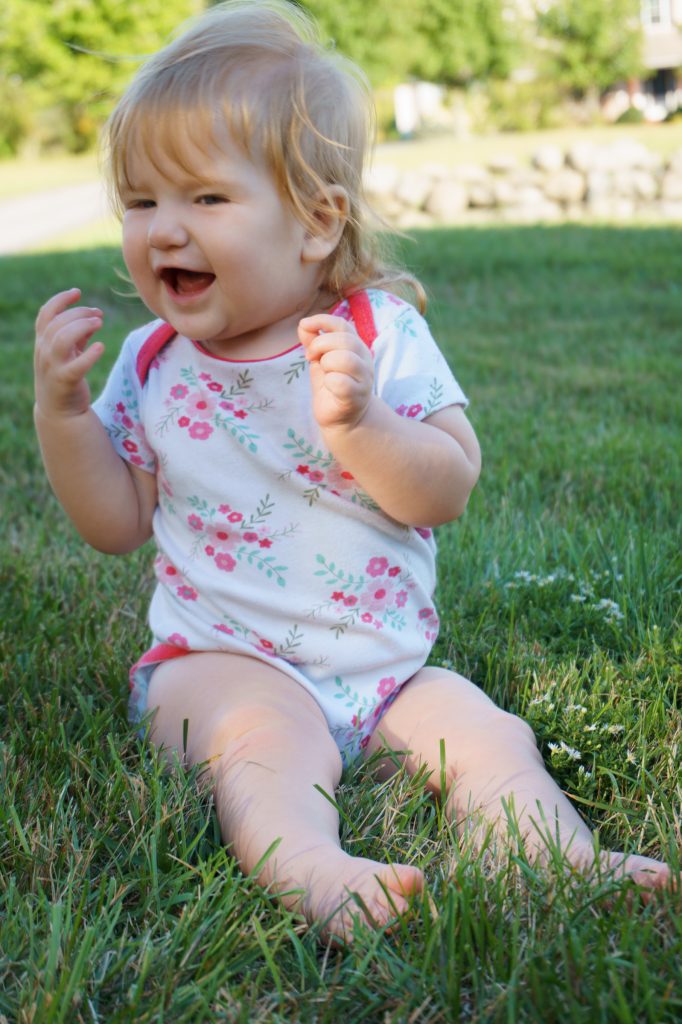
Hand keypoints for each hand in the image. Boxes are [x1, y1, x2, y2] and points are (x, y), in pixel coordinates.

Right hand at [34, 288, 103, 418]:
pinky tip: (101, 347)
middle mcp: (44, 352)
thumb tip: (95, 315)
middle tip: (98, 314)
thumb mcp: (69, 353)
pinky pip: (76, 366)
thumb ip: (79, 334)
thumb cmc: (65, 377)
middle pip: (56, 323)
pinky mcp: (65, 381)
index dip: (60, 300)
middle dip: (78, 313)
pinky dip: (89, 355)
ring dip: (81, 326)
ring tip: (99, 323)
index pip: (46, 314)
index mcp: (43, 342)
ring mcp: (52, 367)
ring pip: (61, 339)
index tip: (77, 292)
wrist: (60, 412)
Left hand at [298, 313, 373, 431]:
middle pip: (344, 340)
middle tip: (310, 357)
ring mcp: (364, 379)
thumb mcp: (319, 360)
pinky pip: (341, 382)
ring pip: (345, 359)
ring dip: (327, 364)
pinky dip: (329, 382)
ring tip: (324, 373)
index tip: (304, 326)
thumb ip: (313, 342)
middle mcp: (364, 359)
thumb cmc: (331, 387)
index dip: (322, 321)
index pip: (342, 325)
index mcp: (356, 346)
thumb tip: (303, 324)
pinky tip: (328, 387)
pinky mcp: (356, 397)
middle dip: (320, 345)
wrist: (341, 419)